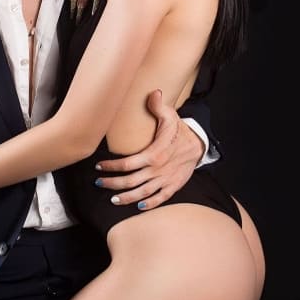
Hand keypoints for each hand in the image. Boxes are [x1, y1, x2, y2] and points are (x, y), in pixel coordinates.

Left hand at [95, 90, 204, 208]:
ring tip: (112, 198)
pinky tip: (137, 206)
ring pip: (142, 193)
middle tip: (99, 183)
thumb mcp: (170, 115)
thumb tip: (153, 93)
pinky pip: (159, 199)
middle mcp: (158, 169)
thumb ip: (158, 106)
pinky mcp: (173, 186)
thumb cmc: (180, 130)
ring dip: (126, 197)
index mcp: (155, 153)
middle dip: (112, 184)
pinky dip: (148, 204)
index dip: (111, 166)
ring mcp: (165, 180)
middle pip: (130, 181)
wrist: (200, 145)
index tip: (99, 166)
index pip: (127, 163)